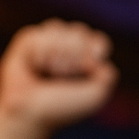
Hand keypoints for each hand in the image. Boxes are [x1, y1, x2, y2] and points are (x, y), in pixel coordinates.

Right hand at [0, 19, 118, 135]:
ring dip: (56, 54)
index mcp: (90, 62)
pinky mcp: (30, 39)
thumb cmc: (63, 108)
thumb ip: (107, 77)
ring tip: (48, 72)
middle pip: (80, 32)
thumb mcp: (94, 97)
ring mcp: (51, 43)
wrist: (30, 111)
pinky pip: (39, 34)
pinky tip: (34, 66)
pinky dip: (39, 53)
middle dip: (73, 55)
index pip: (100, 41)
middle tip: (63, 77)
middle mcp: (71, 49)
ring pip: (59, 27)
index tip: (85, 70)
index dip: (93, 53)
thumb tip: (99, 60)